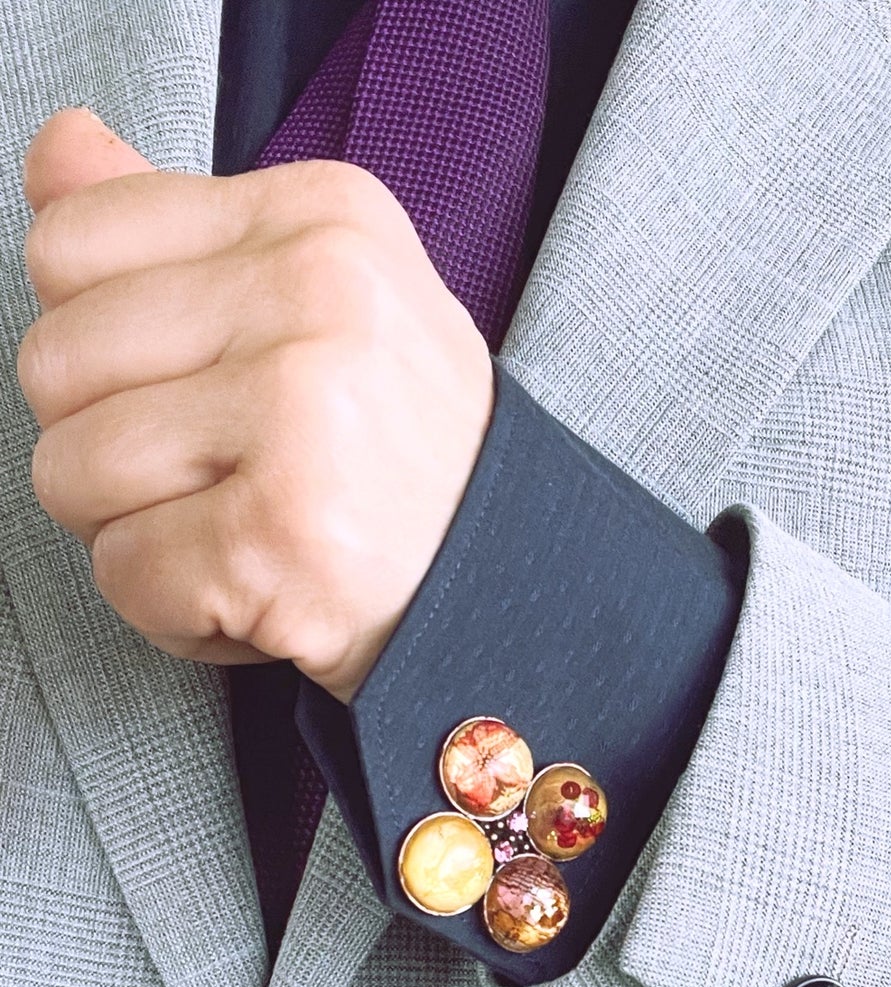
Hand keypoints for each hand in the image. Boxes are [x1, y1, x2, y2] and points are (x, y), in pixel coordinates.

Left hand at [16, 107, 494, 702]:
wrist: (512, 578)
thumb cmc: (407, 454)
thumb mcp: (319, 302)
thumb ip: (178, 226)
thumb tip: (62, 149)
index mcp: (323, 220)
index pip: (70, 243)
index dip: (110, 340)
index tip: (209, 386)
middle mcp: (319, 298)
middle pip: (54, 363)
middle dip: (116, 446)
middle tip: (231, 476)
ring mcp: (303, 417)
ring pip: (70, 472)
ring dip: (142, 531)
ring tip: (247, 531)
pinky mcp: (282, 533)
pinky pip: (124, 571)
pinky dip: (176, 610)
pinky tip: (258, 589)